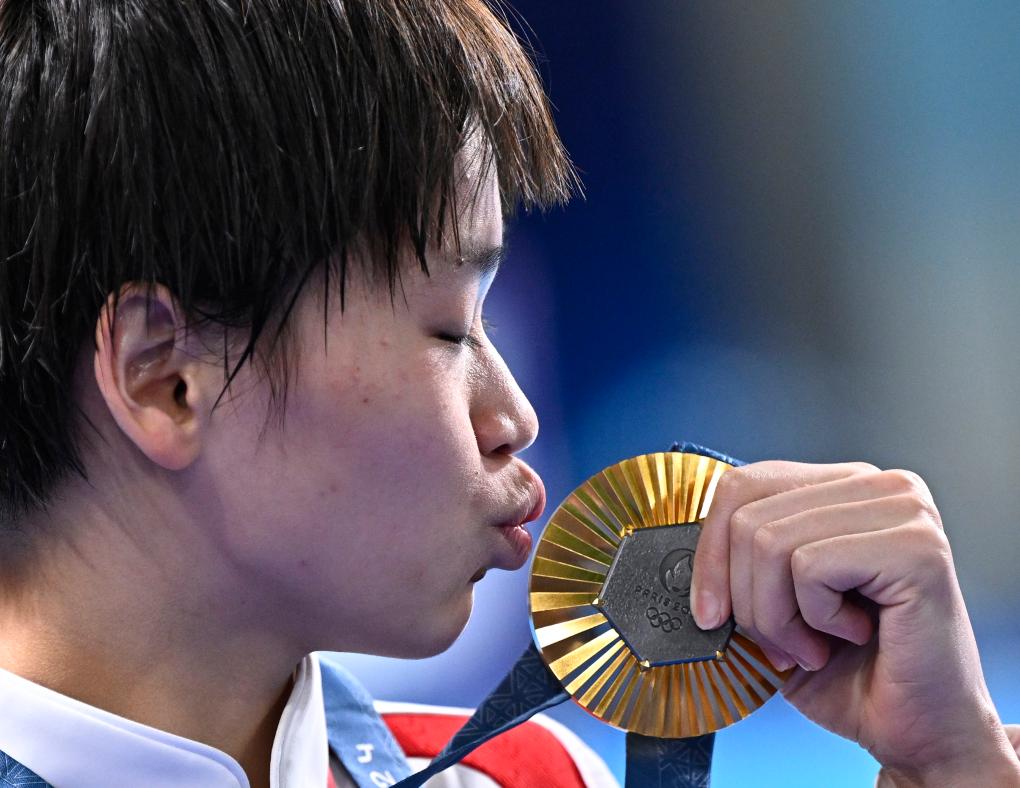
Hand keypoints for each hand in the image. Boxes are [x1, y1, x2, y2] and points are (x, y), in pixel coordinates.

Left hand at [689, 461, 1019, 785]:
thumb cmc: (852, 672)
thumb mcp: (776, 603)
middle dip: (746, 599)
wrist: (918, 732)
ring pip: (770, 542)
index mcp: (844, 487)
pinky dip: (815, 618)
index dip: (710, 551)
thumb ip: (742, 561)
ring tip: (815, 645)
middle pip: (748, 516)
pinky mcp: (916, 546)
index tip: (709, 610)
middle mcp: (878, 486)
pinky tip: (853, 636)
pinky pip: (811, 567)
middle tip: (783, 642)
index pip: (743, 485)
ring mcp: (903, 510)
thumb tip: (681, 556)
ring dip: (778, 617)